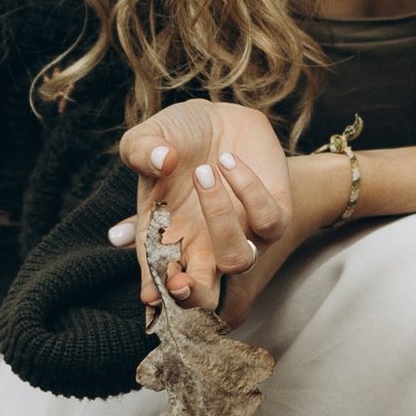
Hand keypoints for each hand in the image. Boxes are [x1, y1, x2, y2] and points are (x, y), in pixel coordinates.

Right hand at [110, 99, 291, 311]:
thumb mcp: (147, 138)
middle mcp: (204, 246)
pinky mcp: (274, 213)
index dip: (158, 291)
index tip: (152, 293)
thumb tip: (159, 162)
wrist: (217, 118)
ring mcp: (241, 234)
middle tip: (180, 282)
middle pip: (205, 296)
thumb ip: (140, 150)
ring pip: (238, 260)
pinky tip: (226, 160)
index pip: (161, 279)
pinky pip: (267, 220)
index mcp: (166, 239)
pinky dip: (247, 190)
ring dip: (218, 221)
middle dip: (193, 297)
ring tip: (202, 173)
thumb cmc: (176, 137)